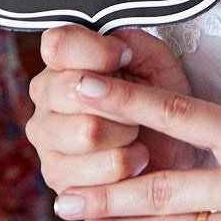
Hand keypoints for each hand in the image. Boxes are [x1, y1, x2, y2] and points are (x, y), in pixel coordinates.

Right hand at [29, 26, 197, 198]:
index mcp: (61, 62)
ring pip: (89, 132)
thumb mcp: (154, 60)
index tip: (125, 58)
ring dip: (127, 135)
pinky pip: (102, 169)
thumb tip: (114, 49)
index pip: (57, 44)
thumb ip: (132, 42)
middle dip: (121, 100)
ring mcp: (46, 140)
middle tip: (135, 107)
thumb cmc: (159, 101)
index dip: (99, 52)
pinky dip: (131, 164)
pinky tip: (131, 160)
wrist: (175, 151)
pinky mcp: (57, 179)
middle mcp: (45, 98)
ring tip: (133, 134)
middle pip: (73, 91)